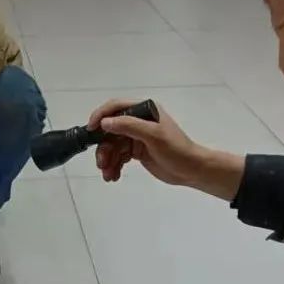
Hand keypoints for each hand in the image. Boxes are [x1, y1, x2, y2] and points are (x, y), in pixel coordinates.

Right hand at [88, 99, 244, 199]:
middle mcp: (139, 121)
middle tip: (101, 163)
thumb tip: (105, 123)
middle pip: (111, 130)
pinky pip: (119, 156)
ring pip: (113, 146)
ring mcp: (137, 137)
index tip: (91, 129)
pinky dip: (114, 166)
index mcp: (145, 111)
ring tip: (108, 174)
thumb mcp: (153, 136)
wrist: (192, 170)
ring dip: (107, 160)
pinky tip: (113, 176)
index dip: (101, 116)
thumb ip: (129, 126)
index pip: (117, 107)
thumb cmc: (176, 150)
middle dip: (104, 147)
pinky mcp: (137, 151)